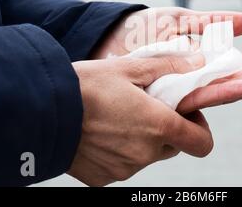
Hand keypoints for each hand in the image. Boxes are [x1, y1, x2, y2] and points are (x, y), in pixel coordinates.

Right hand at [68, 56, 212, 186]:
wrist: (40, 110)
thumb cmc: (85, 86)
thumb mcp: (129, 68)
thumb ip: (169, 67)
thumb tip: (198, 64)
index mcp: (158, 125)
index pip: (201, 142)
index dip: (199, 127)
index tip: (185, 113)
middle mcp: (145, 153)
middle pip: (174, 146)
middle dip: (168, 128)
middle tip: (148, 107)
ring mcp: (124, 169)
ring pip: (149, 155)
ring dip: (143, 139)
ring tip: (119, 116)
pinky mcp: (104, 177)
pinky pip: (124, 165)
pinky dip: (121, 151)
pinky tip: (103, 132)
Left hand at [93, 7, 241, 112]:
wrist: (104, 40)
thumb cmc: (140, 30)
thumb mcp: (179, 19)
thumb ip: (211, 22)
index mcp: (204, 59)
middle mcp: (199, 77)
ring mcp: (184, 87)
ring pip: (226, 88)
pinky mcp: (166, 94)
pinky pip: (198, 92)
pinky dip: (222, 87)